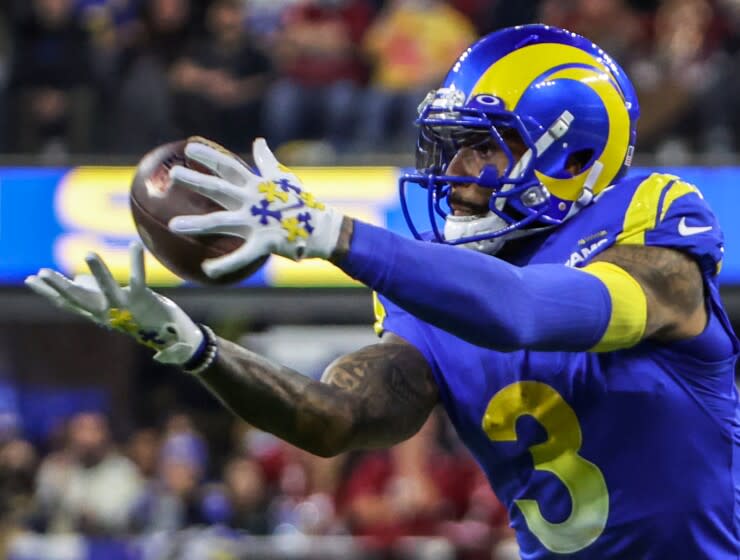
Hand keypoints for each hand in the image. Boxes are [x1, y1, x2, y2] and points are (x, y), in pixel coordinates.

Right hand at [25, 243, 203, 364]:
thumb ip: (95, 293)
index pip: (68, 303)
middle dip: (58, 286)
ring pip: (106, 288)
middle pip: (78, 298)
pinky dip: (136, 261)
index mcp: (98, 313)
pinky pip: (138, 278)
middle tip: (41, 273)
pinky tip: (135, 244)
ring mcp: (124, 306)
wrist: (172, 338)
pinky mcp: (143, 299)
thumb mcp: (114, 306)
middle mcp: (107, 311)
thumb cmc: (141, 317)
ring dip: (98, 271)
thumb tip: (77, 278)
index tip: (30, 279)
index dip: (48, 292)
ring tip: (88, 253)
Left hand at [168, 137, 343, 278]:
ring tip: (173, 226)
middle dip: (195, 180)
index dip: (209, 156)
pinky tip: (207, 269)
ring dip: (197, 224)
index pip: (229, 166)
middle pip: (219, 188)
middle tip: (172, 174)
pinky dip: (225, 263)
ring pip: (222, 221)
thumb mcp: (284, 179)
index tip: (188, 148)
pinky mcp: (265, 242)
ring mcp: (258, 221)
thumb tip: (259, 141)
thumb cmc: (302, 204)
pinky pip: (242, 255)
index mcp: (257, 185)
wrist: (323, 229)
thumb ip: (267, 161)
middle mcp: (253, 200)